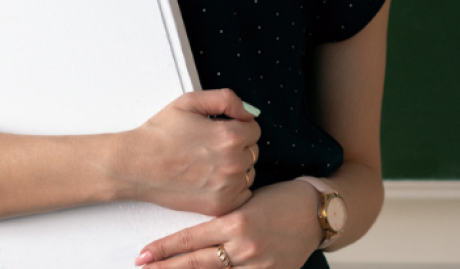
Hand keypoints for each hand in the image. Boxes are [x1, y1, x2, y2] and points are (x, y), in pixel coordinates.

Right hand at [118, 89, 260, 216]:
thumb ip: (225, 99)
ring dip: (236, 167)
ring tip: (207, 163)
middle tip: (208, 146)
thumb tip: (249, 112)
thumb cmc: (160, 133)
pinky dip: (232, 187)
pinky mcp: (220, 206)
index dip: (236, 126)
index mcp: (229, 136)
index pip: (254, 129)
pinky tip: (210, 179)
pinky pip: (243, 194)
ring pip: (248, 172)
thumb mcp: (188, 101)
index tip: (217, 130)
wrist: (136, 165)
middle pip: (253, 151)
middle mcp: (233, 163)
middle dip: (237, 146)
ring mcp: (228, 188)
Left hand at [135, 180, 322, 268]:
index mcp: (235, 222)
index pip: (190, 240)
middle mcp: (244, 247)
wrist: (317, 212)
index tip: (142, 255)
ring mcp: (258, 265)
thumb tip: (190, 231)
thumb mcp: (245, 200)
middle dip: (166, 267)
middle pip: (196, 263)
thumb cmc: (279, 198)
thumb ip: (219, 216)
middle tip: (143, 267)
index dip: (163, 249)